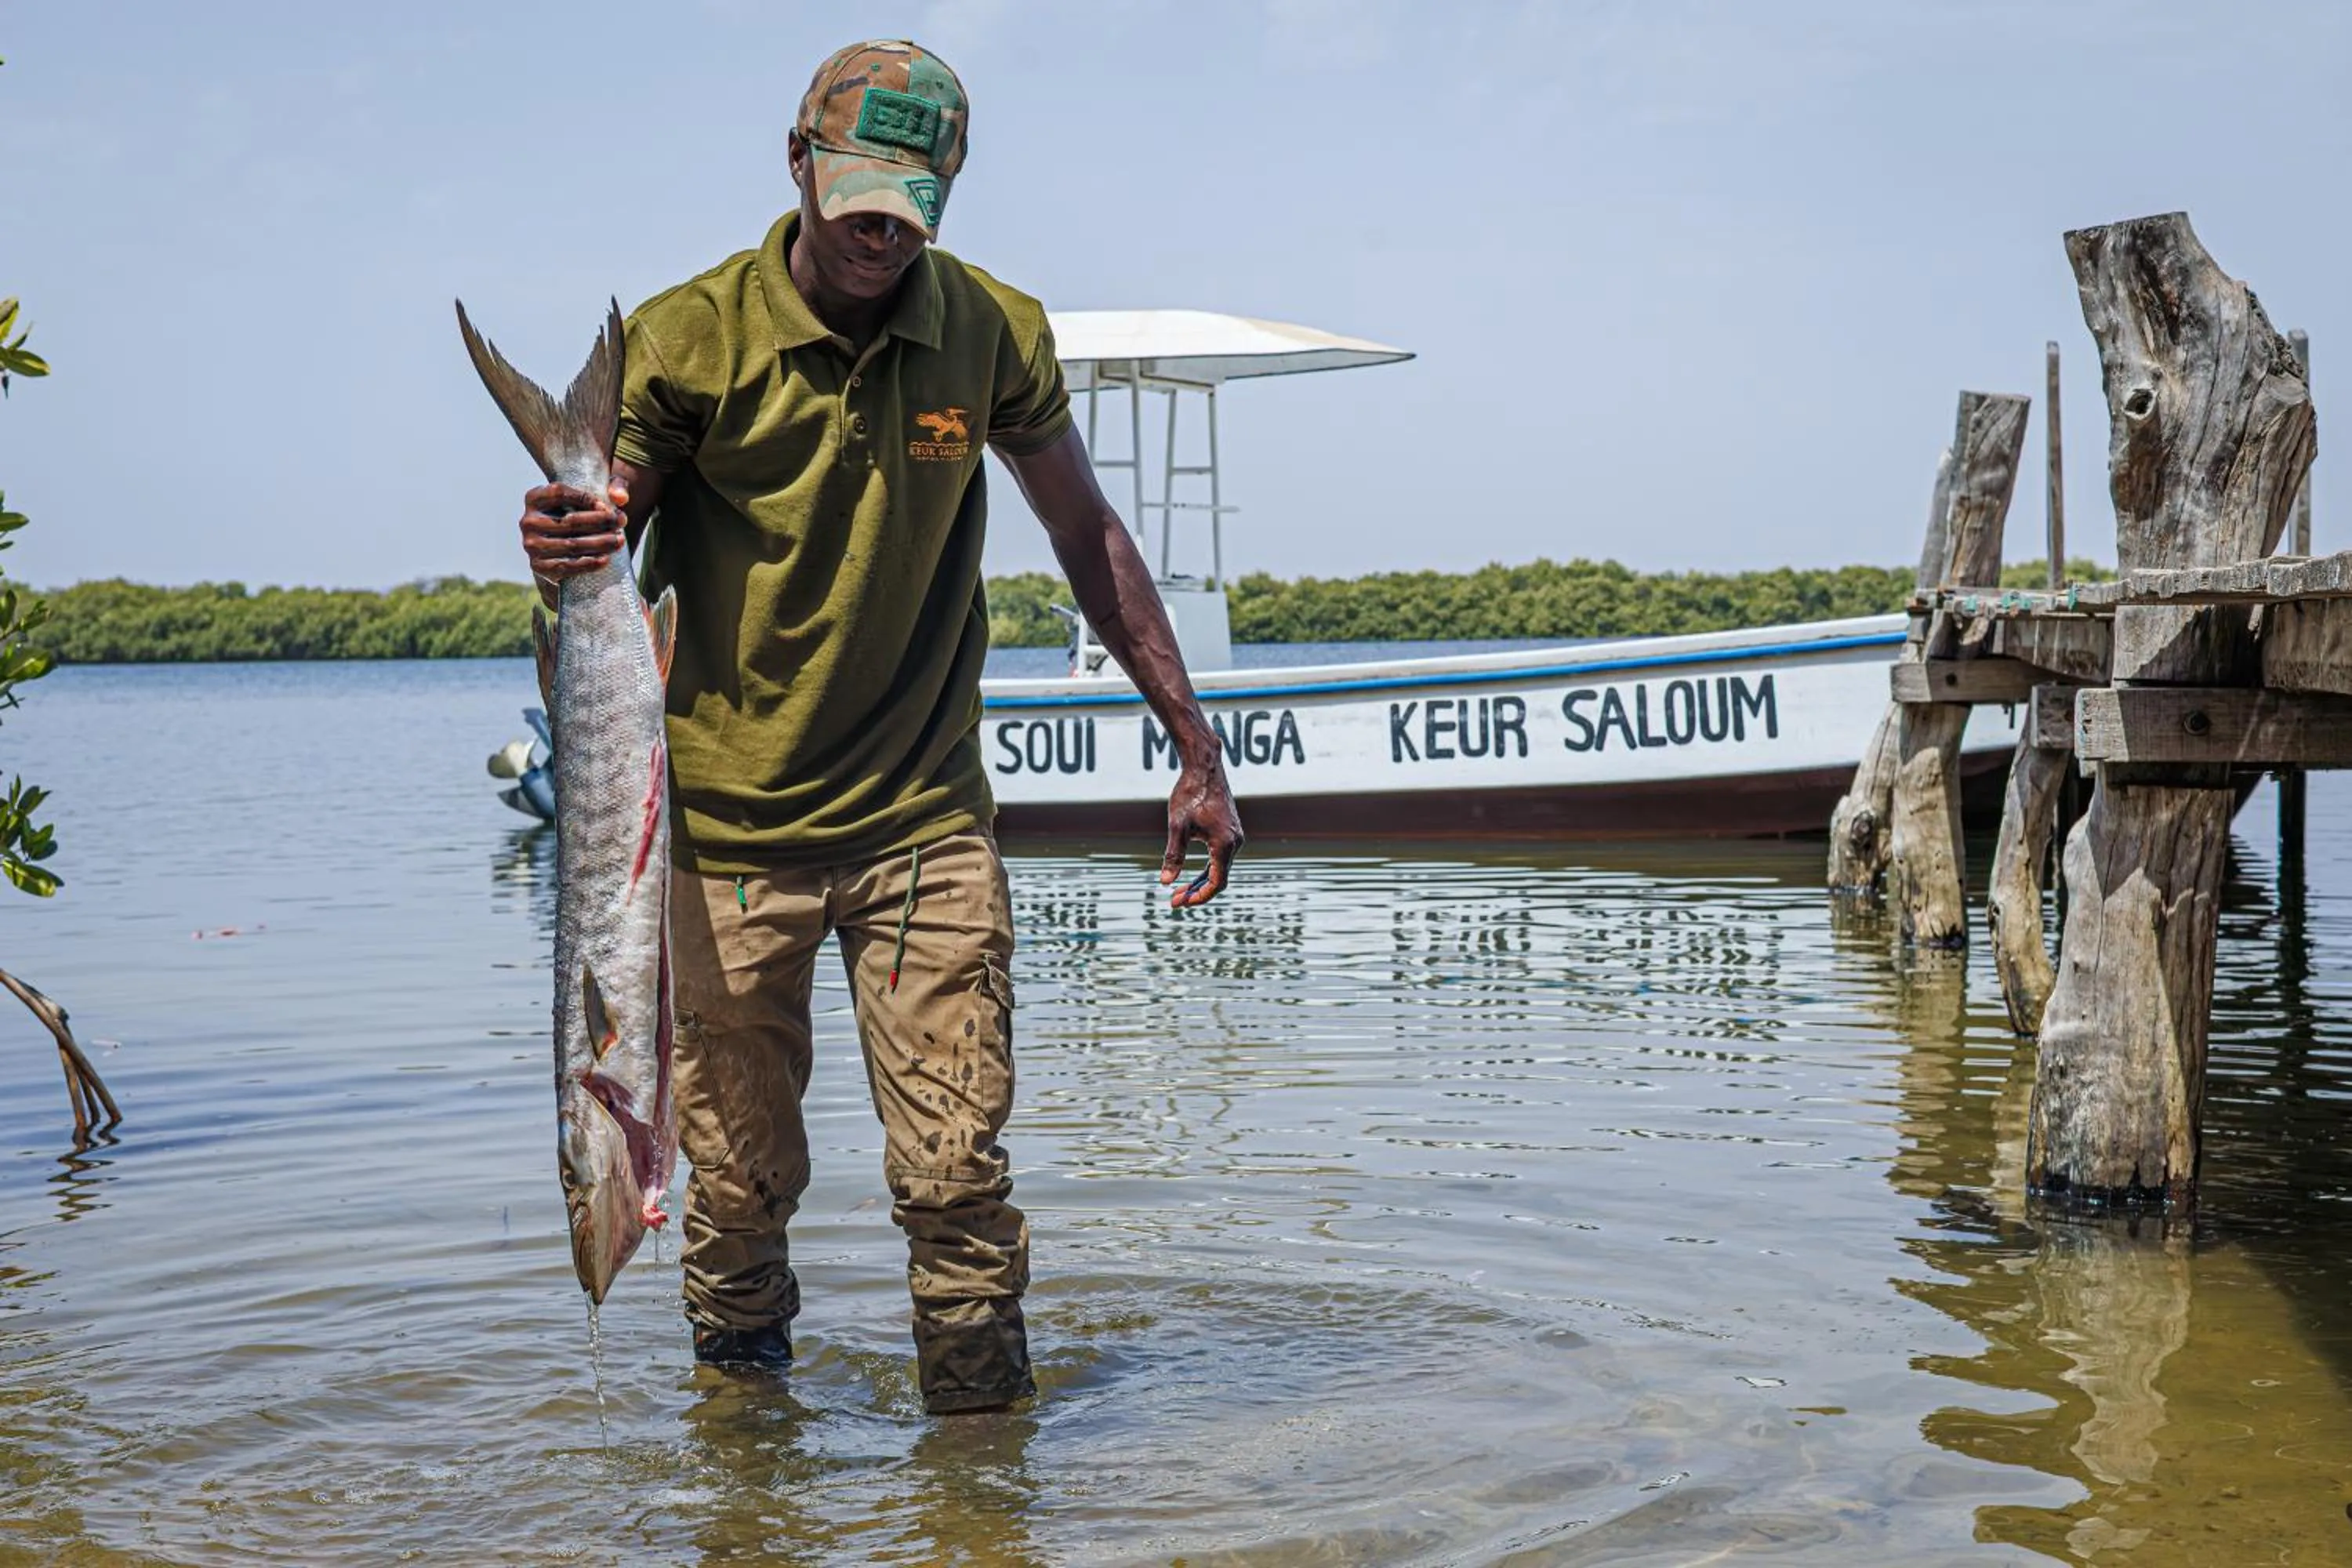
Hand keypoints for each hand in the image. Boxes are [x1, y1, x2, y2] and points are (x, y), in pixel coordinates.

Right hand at [520, 480, 628, 581]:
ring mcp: (531, 545)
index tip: (608, 506)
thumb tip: (621, 497)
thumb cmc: (579, 515)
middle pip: (570, 521)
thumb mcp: (592, 495)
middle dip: (601, 522)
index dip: (586, 498)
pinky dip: (588, 563)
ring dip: (600, 543)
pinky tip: (605, 558)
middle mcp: (528, 521)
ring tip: (619, 540)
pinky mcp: (538, 566)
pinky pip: (567, 565)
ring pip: (571, 544)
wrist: (560, 549)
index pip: (560, 492)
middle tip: (620, 522)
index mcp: (535, 498)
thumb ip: (614, 485)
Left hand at [1160, 756, 1242, 907]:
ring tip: (1179, 891)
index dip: (1199, 897)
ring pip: (1220, 868)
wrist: (1204, 768)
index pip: (1217, 882)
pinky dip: (1208, 869)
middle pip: (1219, 878)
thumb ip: (1173, 856)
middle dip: (1197, 891)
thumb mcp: (1177, 827)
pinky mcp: (1231, 831)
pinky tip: (1192, 874)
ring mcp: (1235, 836)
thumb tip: (1165, 882)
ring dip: (1201, 882)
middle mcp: (1235, 842)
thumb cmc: (1190, 794)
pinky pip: (1221, 857)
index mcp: (1225, 843)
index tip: (1179, 902)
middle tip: (1175, 900)